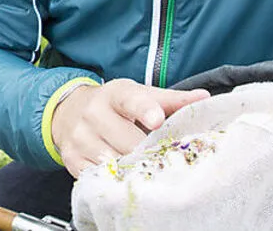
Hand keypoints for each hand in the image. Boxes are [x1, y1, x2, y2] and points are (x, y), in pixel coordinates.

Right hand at [51, 78, 209, 177]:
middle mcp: (93, 113)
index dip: (145, 110)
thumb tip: (203, 99)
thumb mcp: (139, 95)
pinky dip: (114, 178)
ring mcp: (80, 137)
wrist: (68, 111)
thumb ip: (171, 100)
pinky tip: (122, 173)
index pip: (130, 100)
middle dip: (147, 152)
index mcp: (114, 94)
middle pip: (128, 142)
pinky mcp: (72, 159)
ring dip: (133, 168)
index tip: (157, 120)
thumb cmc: (113, 104)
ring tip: (142, 165)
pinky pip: (100, 176)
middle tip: (161, 157)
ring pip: (115, 162)